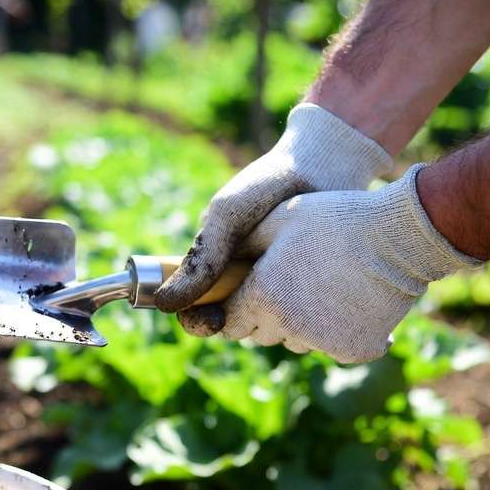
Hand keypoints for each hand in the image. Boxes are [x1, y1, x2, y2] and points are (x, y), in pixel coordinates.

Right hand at [156, 103, 391, 330]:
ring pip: (272, 326)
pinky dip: (310, 313)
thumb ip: (201, 259)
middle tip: (264, 289)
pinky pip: (306, 319)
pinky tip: (320, 291)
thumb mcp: (227, 216)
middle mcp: (248, 281)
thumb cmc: (267, 184)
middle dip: (245, 317)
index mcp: (217, 266)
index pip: (202, 311)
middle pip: (237, 324)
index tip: (216, 318)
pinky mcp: (316, 290)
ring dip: (280, 316)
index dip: (203, 319)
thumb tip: (164, 304)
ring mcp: (283, 286)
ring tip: (297, 284)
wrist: (325, 163)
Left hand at [196, 165, 480, 362]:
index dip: (231, 310)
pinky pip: (330, 348)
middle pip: (260, 334)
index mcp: (262, 296)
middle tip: (281, 288)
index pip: (229, 323)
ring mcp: (322, 341)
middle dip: (262, 316)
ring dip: (296, 326)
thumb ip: (241, 249)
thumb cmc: (333, 220)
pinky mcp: (354, 350)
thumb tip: (216, 268)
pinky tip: (344, 304)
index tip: (240, 299)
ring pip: (294, 342)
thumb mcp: (275, 221)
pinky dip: (334, 333)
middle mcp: (288, 326)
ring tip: (314, 291)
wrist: (399, 236)